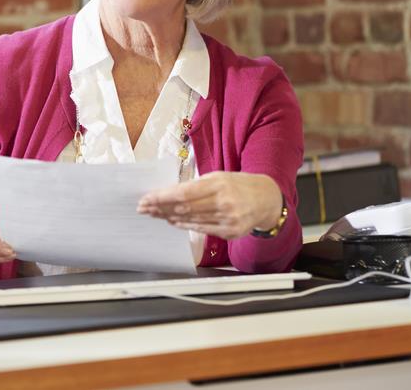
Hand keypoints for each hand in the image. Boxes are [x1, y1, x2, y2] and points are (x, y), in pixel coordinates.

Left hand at [136, 172, 282, 238]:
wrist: (266, 199)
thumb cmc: (238, 185)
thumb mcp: (218, 177)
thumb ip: (196, 185)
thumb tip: (168, 194)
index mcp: (219, 184)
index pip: (184, 193)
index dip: (162, 197)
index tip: (147, 198)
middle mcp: (224, 203)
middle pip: (184, 208)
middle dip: (160, 208)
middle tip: (144, 208)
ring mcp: (228, 220)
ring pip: (190, 220)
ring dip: (168, 217)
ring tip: (154, 214)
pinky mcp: (230, 232)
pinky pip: (201, 229)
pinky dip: (184, 225)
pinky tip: (172, 221)